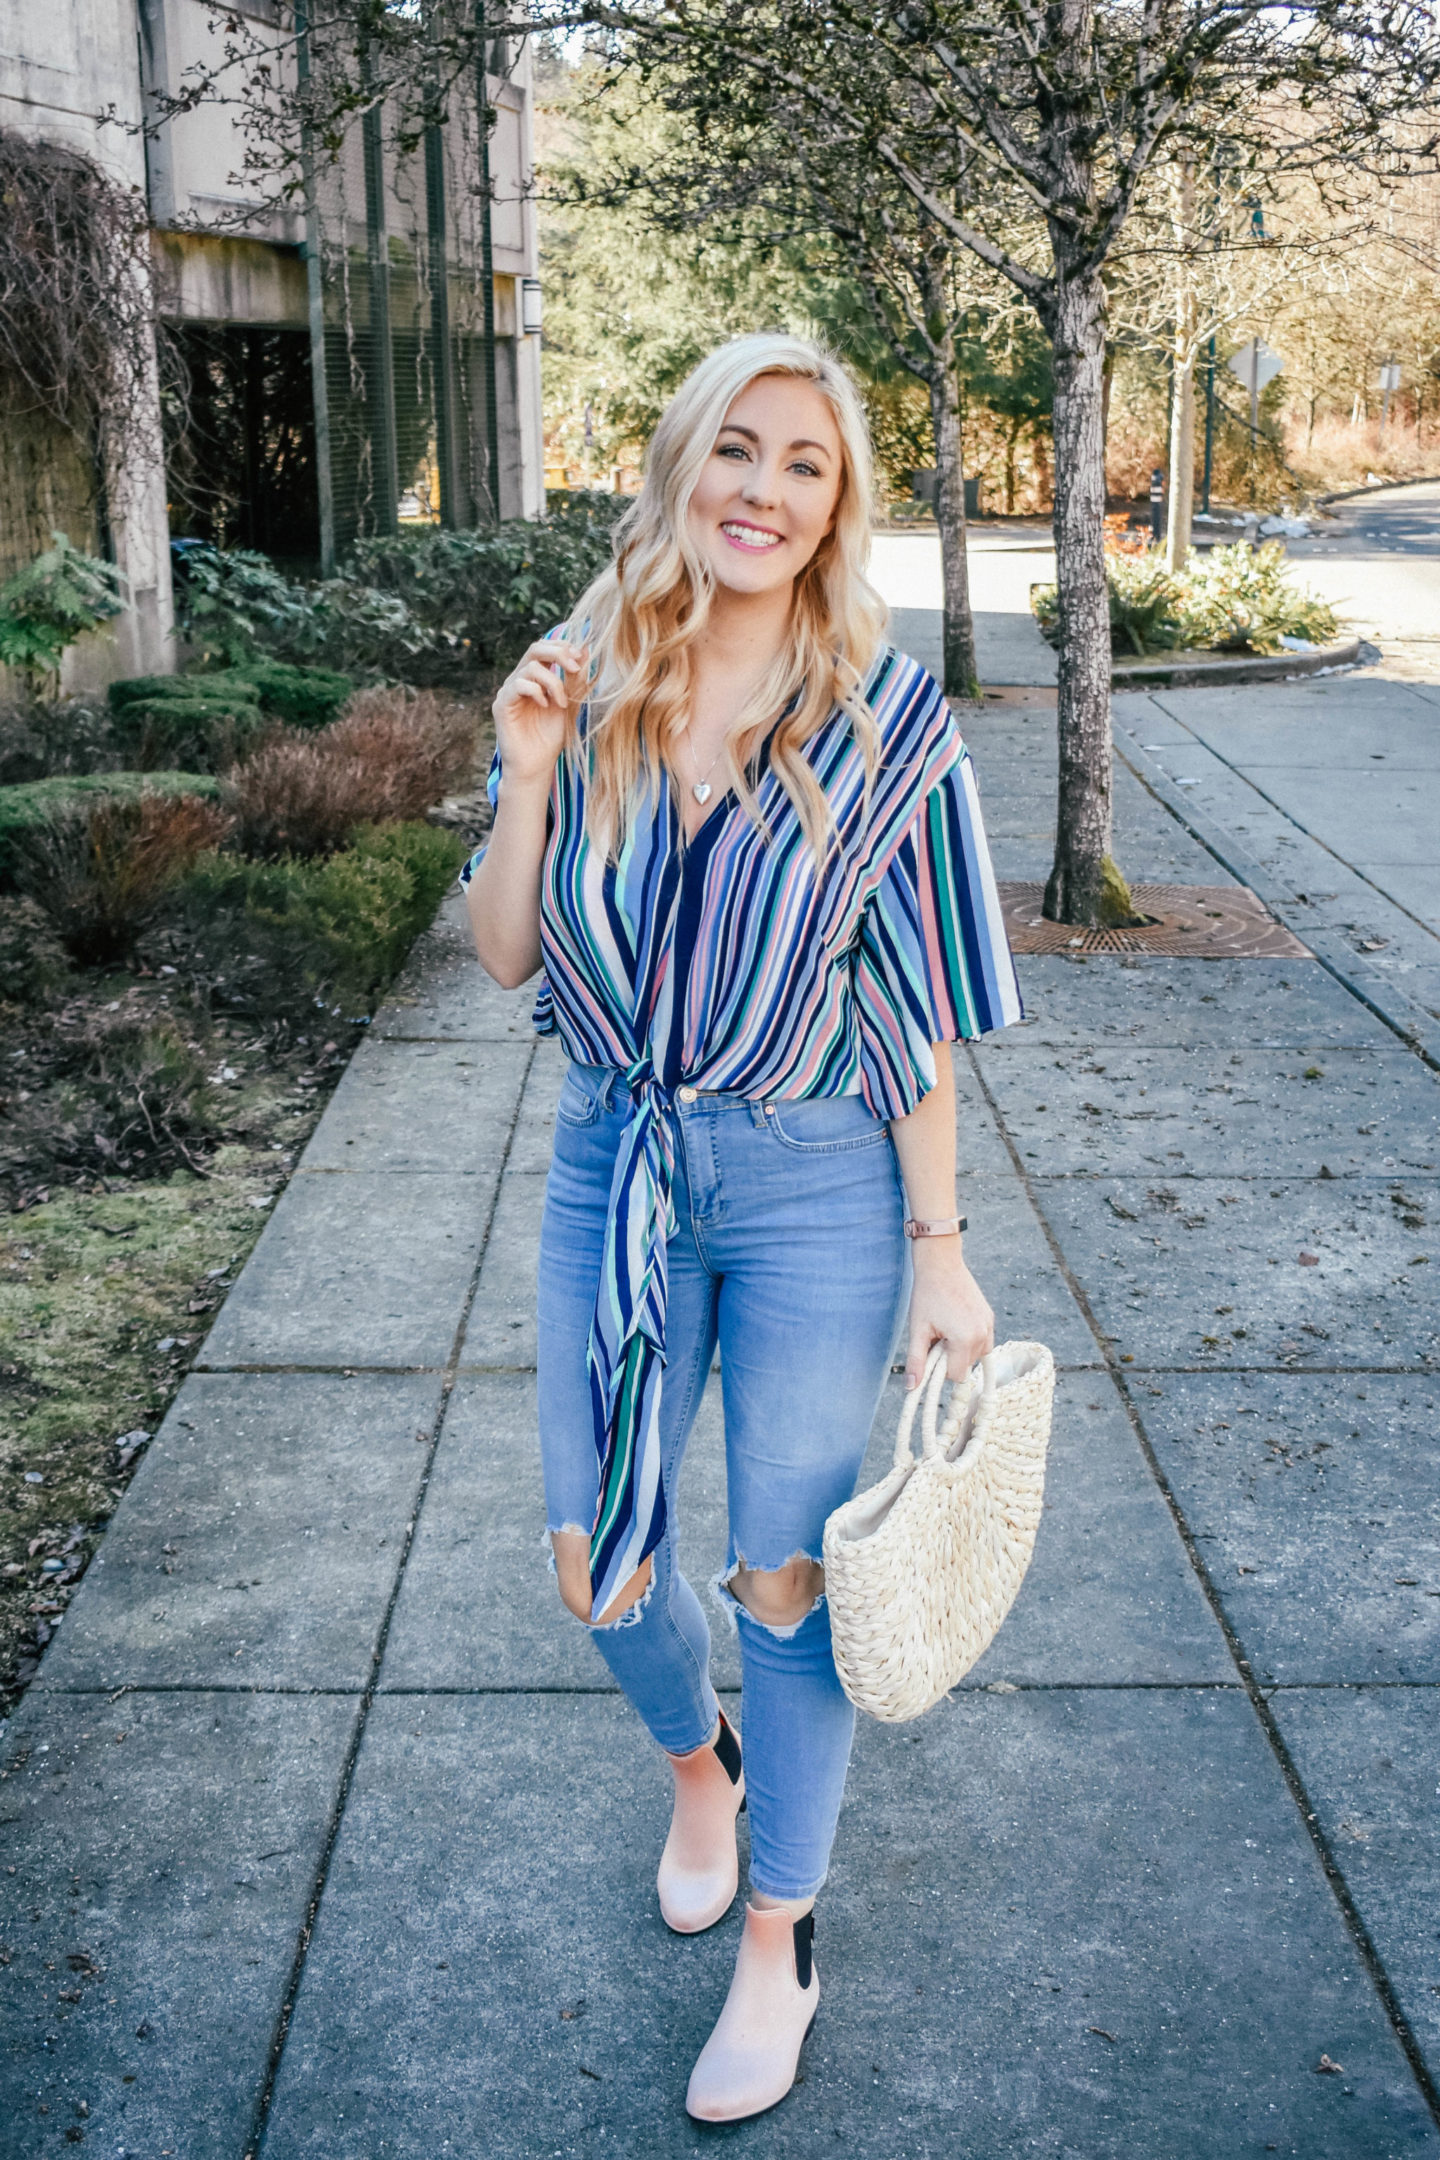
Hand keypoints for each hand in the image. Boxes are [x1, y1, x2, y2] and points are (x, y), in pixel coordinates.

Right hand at [492, 637, 588, 790]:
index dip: (562, 646)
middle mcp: (519, 680)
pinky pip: (518, 685)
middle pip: (534, 649)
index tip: (580, 656)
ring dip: (553, 682)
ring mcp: (509, 691)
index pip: (544, 648)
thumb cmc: (550, 738)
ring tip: (562, 703)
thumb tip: (584, 649)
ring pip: (530, 667)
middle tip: (575, 667)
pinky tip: (546, 706)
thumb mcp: (569, 704)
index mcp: (534, 678)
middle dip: (558, 653)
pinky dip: (536, 692)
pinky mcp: (502, 705)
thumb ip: (574, 679)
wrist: (536, 766)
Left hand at [903, 1240, 994, 1387]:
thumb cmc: (927, 1295)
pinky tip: (956, 1324)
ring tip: (946, 1329)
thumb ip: (916, 1361)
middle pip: (966, 1366)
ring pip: (976, 1356)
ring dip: (961, 1350)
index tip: (931, 1350)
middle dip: (950, 1358)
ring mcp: (989, 1325)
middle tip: (936, 1336)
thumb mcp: (918, 1330)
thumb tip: (911, 1387)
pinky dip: (970, 1340)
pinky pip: (982, 1341)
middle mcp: (982, 1334)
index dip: (940, 1368)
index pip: (956, 1375)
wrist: (941, 1264)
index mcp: (965, 1340)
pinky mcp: (990, 1318)